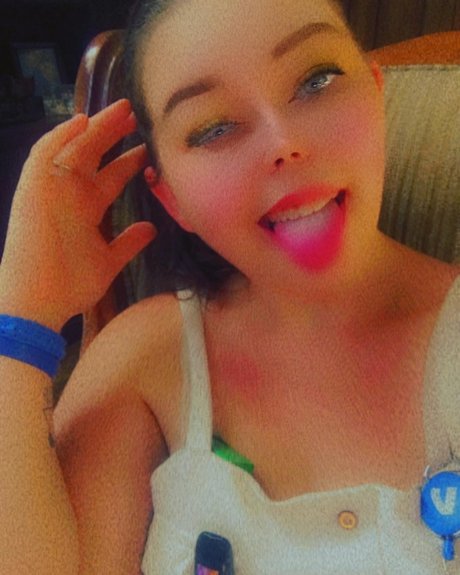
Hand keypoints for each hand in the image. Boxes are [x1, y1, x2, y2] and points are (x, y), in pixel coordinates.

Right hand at [0, 100, 155, 329]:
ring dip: (95, 128)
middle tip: (136, 117)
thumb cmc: (70, 286)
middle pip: (94, 156)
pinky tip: (82, 120)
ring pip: (74, 148)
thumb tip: (151, 228)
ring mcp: (51, 190)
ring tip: (121, 111)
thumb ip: (128, 243)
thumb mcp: (108, 261)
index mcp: (86, 209)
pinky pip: (44, 155)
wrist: (37, 303)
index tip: (147, 149)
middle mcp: (70, 195)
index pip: (109, 177)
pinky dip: (60, 136)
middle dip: (114, 135)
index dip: (127, 161)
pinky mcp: (33, 190)